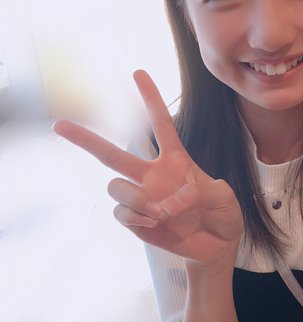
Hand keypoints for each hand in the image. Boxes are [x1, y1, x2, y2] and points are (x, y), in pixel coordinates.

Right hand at [52, 70, 243, 268]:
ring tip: (163, 212)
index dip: (150, 99)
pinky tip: (155, 223)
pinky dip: (137, 217)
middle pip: (111, 154)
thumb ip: (205, 191)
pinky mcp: (136, 221)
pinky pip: (120, 212)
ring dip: (137, 198)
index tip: (138, 72)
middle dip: (85, 139)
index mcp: (176, 162)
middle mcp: (152, 176)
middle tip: (59, 125)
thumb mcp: (225, 198)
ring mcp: (142, 198)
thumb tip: (174, 198)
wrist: (217, 249)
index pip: (160, 124)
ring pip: (115, 186)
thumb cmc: (223, 217)